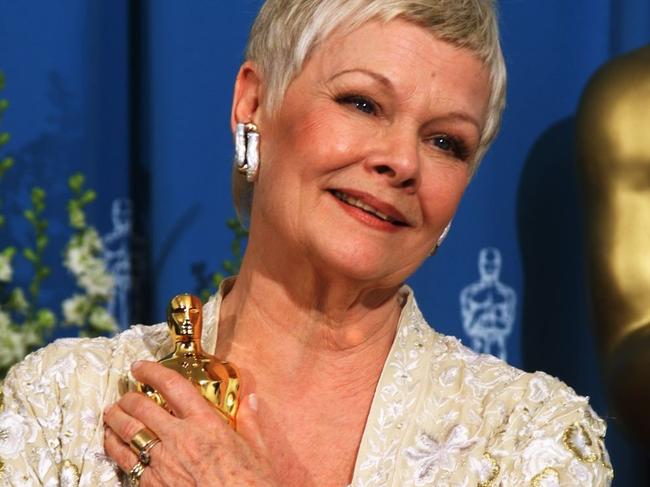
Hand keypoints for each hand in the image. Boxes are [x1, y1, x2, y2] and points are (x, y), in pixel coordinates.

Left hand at [104, 361, 278, 485]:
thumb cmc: (250, 483)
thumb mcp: (257, 449)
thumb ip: (250, 422)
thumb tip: (251, 402)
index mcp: (205, 423)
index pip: (173, 386)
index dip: (152, 371)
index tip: (141, 366)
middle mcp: (179, 438)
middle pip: (140, 408)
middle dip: (127, 398)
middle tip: (124, 395)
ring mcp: (162, 463)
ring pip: (126, 434)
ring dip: (114, 422)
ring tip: (110, 415)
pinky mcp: (152, 486)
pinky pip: (126, 464)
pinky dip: (117, 452)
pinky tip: (115, 448)